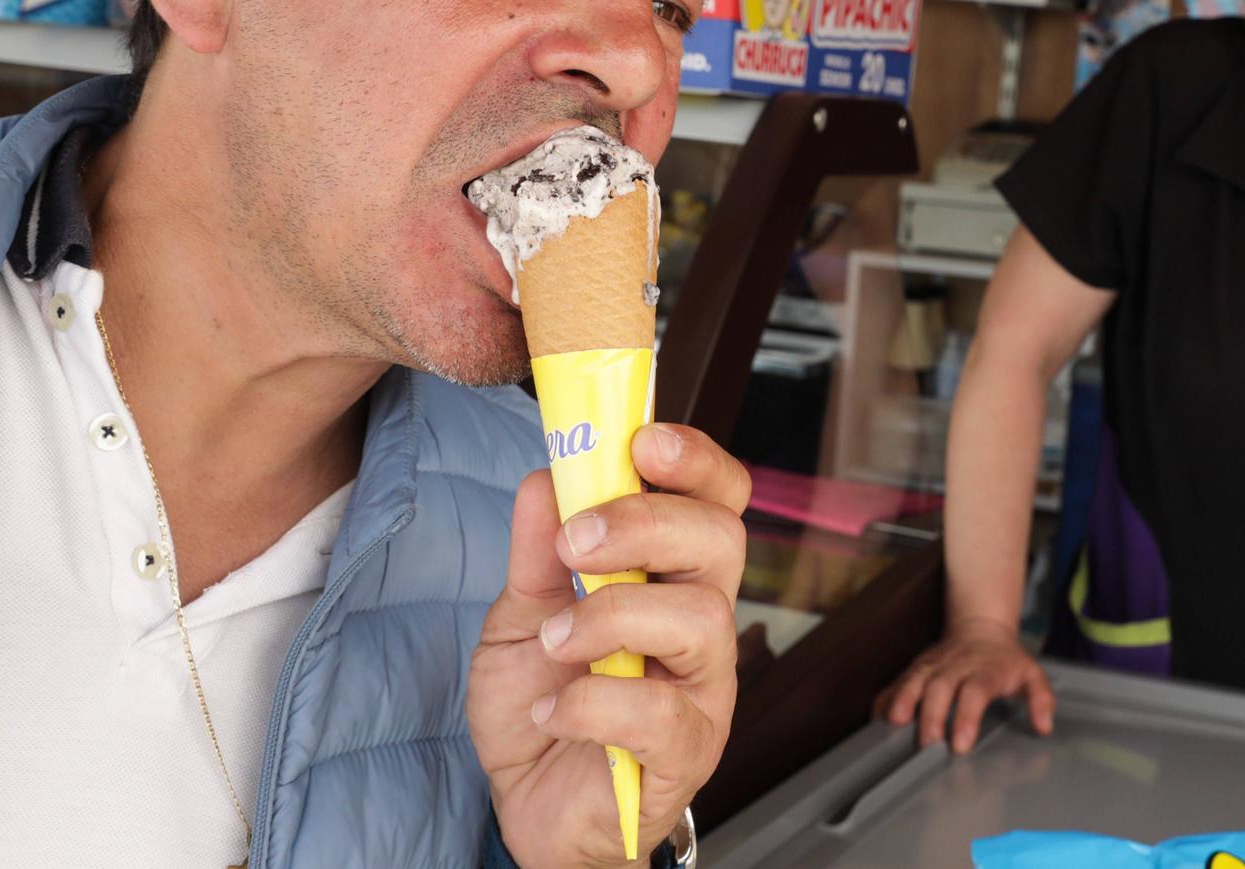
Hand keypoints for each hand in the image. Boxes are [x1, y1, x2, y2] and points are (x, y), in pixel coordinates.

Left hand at [469, 423, 749, 867]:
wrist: (529, 804)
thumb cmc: (544, 699)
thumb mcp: (522, 614)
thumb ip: (537, 550)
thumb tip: (547, 474)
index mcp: (672, 573)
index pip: (719, 497)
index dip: (697, 461)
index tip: (643, 441)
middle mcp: (703, 620)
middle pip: (722, 540)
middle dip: (647, 523)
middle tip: (576, 543)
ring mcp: (704, 687)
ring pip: (702, 620)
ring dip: (613, 616)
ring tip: (553, 642)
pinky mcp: (686, 752)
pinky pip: (661, 712)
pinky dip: (593, 702)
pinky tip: (551, 710)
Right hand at [875, 618, 1054, 754]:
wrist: (980, 626)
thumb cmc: (1005, 659)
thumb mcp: (1032, 674)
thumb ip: (1041, 699)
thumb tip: (1044, 725)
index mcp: (985, 671)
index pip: (975, 693)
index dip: (967, 717)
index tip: (961, 743)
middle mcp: (956, 667)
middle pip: (940, 689)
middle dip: (932, 716)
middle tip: (929, 744)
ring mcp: (933, 666)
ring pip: (915, 680)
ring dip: (904, 701)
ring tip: (895, 724)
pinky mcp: (917, 668)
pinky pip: (898, 682)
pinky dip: (887, 698)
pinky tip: (879, 716)